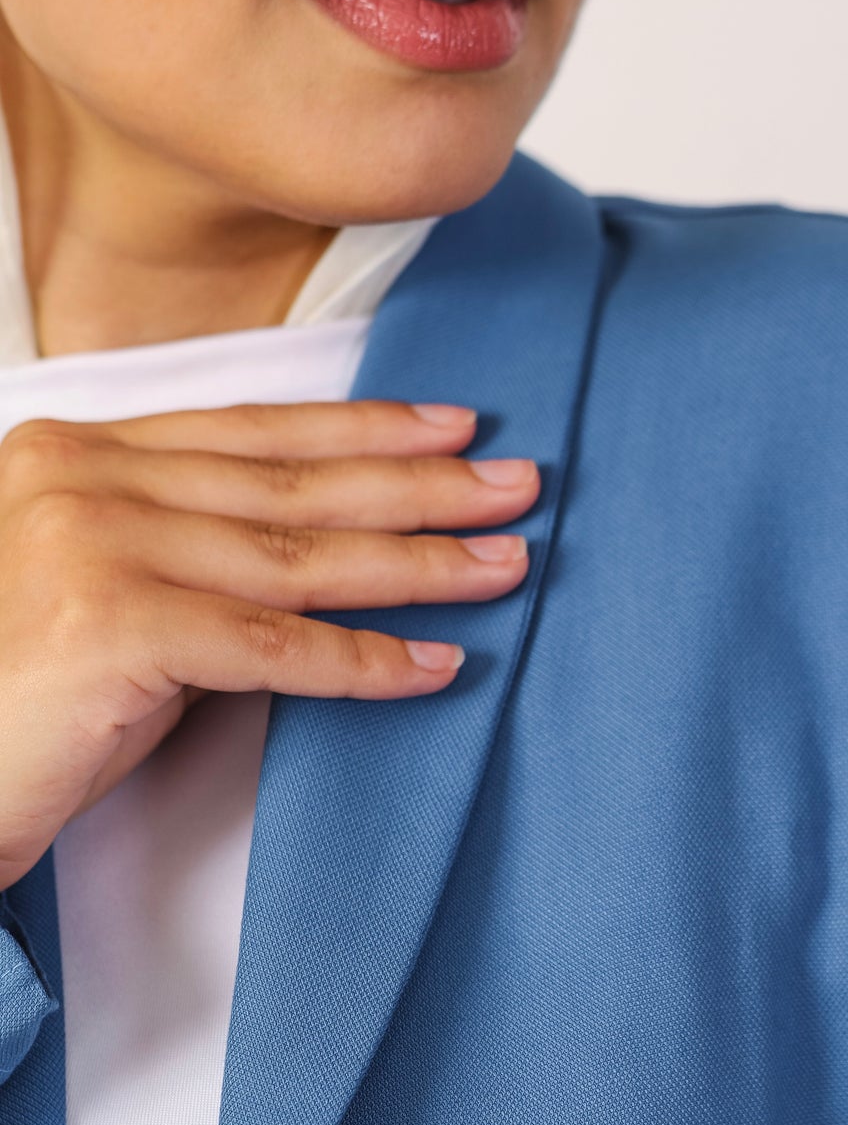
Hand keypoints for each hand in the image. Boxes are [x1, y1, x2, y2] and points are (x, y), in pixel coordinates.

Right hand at [0, 398, 537, 889]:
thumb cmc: (15, 699)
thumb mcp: (106, 591)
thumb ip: (190, 548)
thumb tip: (330, 543)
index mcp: (77, 452)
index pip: (251, 432)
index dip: (363, 427)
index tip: (455, 424)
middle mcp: (81, 478)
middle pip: (290, 484)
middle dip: (419, 485)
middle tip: (520, 486)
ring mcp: (92, 545)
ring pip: (296, 558)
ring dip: (416, 565)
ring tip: (505, 567)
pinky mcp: (110, 627)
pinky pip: (272, 646)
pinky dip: (362, 660)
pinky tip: (435, 664)